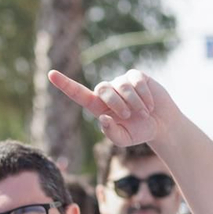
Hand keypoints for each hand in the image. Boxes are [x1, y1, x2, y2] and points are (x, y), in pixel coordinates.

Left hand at [49, 69, 179, 147]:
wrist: (161, 124)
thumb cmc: (139, 132)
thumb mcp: (123, 139)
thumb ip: (111, 132)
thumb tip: (103, 117)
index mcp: (98, 107)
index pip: (78, 93)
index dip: (65, 84)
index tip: (51, 74)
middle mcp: (107, 92)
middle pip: (102, 89)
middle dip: (116, 103)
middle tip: (129, 115)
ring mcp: (121, 82)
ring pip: (121, 86)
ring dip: (134, 101)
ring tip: (144, 112)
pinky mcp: (136, 76)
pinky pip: (136, 80)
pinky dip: (144, 94)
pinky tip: (149, 104)